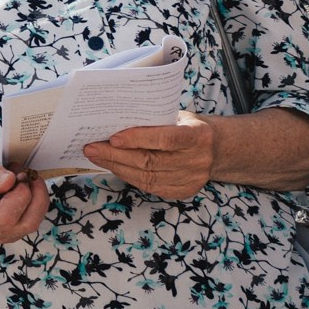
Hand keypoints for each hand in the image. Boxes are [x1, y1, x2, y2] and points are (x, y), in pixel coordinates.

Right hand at [0, 154, 48, 242]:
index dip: (20, 192)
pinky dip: (35, 203)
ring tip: (25, 180)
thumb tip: (10, 181)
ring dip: (38, 197)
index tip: (15, 174)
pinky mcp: (13, 233)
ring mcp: (2, 235)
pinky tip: (24, 190)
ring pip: (34, 222)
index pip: (6, 215)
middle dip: (36, 194)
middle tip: (27, 175)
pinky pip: (33, 221)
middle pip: (27, 222)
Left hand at [84, 111, 216, 199]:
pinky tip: (114, 167)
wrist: (218, 149)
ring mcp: (192, 179)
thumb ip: (154, 120)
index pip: (165, 139)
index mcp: (198, 135)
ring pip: (147, 178)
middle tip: (91, 148)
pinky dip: (129, 176)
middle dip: (116, 155)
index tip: (112, 138)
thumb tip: (115, 121)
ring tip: (96, 157)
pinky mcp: (184, 192)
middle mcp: (197, 160)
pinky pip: (150, 187)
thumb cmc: (189, 126)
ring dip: (117, 167)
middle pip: (150, 161)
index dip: (138, 139)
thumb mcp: (178, 116)